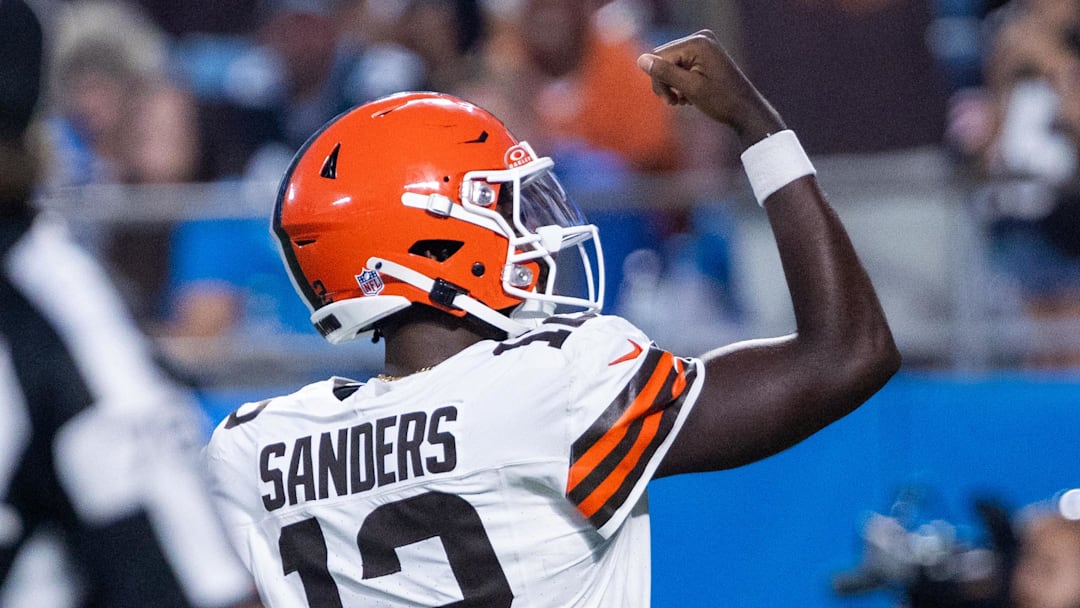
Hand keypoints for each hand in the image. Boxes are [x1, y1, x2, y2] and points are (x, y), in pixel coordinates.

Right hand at [636, 30, 783, 145]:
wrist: (745, 110)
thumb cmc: (721, 101)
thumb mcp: (690, 88)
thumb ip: (665, 73)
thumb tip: (641, 60)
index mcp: (697, 42)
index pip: (659, 57)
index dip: (659, 81)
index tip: (670, 102)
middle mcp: (700, 38)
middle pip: (663, 58)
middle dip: (665, 82)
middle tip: (674, 102)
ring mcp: (703, 45)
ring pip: (669, 64)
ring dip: (671, 85)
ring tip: (682, 101)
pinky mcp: (704, 55)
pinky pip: (680, 66)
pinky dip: (680, 83)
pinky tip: (688, 96)